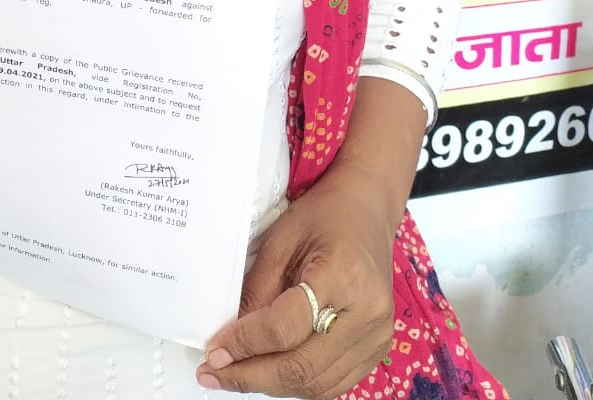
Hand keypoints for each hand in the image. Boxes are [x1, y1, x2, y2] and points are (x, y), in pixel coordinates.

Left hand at [196, 161, 394, 396]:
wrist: (367, 210)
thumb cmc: (324, 216)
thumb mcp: (281, 239)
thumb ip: (257, 290)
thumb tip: (229, 338)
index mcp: (343, 275)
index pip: (285, 328)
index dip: (245, 344)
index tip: (215, 351)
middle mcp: (367, 313)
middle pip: (301, 366)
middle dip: (251, 376)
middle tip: (214, 373)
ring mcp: (377, 336)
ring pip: (316, 384)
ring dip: (270, 385)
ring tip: (235, 375)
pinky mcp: (377, 349)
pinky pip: (332, 384)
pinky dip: (297, 384)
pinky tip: (269, 373)